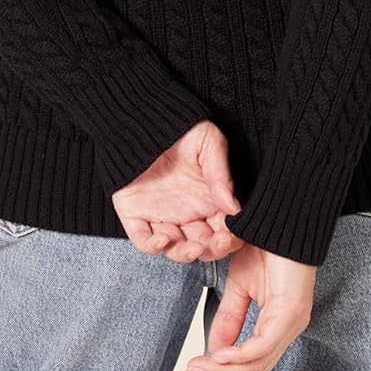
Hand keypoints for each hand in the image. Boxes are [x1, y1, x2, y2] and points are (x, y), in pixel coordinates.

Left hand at [111, 120, 243, 261]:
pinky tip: (163, 238)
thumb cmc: (179, 127)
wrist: (141, 116)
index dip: (231, 236)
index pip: (225, 228)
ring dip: (187, 254)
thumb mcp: (208, 141)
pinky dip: (154, 246)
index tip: (233, 233)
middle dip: (214, 249)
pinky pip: (144, 240)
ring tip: (194, 246)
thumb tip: (233, 206)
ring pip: (177, 249)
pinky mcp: (136, 215)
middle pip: (204, 245)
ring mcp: (162, 216)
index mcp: (208, 198)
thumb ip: (220, 172)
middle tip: (218, 241)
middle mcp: (187, 211)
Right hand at [179, 240, 316, 370]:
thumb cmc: (266, 245)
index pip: (251, 365)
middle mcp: (288, 330)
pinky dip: (237, 356)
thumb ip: (229, 318)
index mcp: (278, 325)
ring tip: (196, 370)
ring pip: (256, 365)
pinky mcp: (290, 313)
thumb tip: (212, 352)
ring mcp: (291, 324)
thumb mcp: (239, 286)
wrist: (281, 216)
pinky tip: (216, 357)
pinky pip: (262, 347)